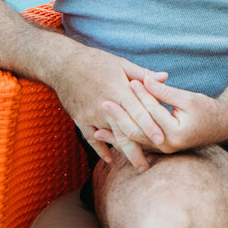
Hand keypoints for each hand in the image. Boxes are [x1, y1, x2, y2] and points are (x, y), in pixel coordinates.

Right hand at [51, 47, 168, 170]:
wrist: (63, 63)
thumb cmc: (96, 61)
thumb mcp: (121, 64)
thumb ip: (143, 74)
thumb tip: (165, 77)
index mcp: (119, 90)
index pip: (138, 112)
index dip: (150, 127)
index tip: (162, 140)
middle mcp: (105, 105)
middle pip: (124, 131)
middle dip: (137, 150)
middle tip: (148, 166)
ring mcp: (91, 114)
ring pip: (110, 137)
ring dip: (123, 152)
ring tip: (136, 165)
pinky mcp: (79, 119)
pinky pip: (90, 138)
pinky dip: (100, 149)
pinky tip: (109, 159)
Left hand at [94, 75, 227, 154]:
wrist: (221, 126)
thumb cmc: (207, 110)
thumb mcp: (188, 98)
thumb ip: (165, 92)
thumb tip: (146, 80)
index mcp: (174, 132)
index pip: (151, 113)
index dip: (139, 96)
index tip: (127, 82)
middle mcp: (167, 145)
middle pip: (137, 131)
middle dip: (119, 117)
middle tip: (103, 103)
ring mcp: (163, 150)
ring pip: (135, 141)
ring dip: (116, 134)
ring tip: (95, 129)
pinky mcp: (160, 149)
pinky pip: (139, 144)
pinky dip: (125, 140)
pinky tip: (110, 138)